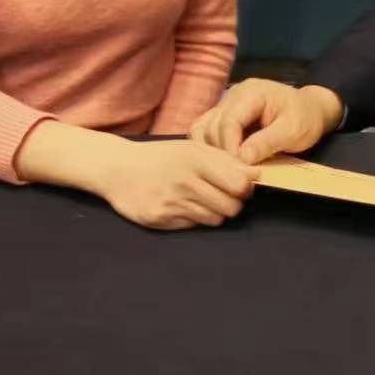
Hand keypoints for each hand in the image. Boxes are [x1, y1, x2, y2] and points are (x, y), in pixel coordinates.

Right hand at [92, 138, 259, 229]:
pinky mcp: (159, 220)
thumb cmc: (161, 156)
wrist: (118, 168)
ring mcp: (171, 202)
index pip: (239, 184)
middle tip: (224, 196)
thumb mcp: (192, 148)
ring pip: (214, 219)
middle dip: (233, 203)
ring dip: (215, 212)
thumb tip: (256, 173)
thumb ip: (224, 160)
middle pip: (230, 207)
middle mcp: (184, 181)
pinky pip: (193, 226)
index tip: (241, 185)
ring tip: (203, 200)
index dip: (245, 188)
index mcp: (195, 159)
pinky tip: (184, 206)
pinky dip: (195, 218)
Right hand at [188, 79, 343, 164]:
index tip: (237, 171)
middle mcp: (234, 95)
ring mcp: (227, 105)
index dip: (229, 147)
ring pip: (204, 129)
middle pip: (212, 126)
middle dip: (221, 152)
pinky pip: (207, 132)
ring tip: (229, 171)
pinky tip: (224, 165)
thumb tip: (242, 159)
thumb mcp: (293, 130)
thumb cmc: (306, 118)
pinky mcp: (225, 117)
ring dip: (212, 152)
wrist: (312, 110)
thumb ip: (267, 142)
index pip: (228, 120)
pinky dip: (211, 149)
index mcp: (251, 93)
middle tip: (234, 176)